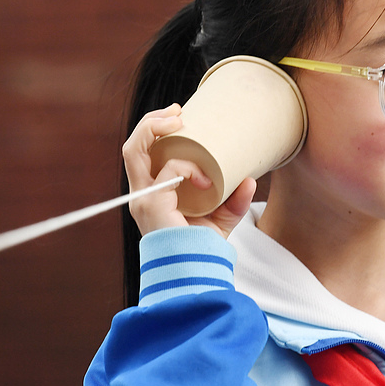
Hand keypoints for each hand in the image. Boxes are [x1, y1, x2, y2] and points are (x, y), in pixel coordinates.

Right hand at [124, 103, 255, 238]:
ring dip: (153, 127)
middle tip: (177, 111)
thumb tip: (252, 179)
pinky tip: (205, 178)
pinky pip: (168, 172)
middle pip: (132, 146)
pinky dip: (188, 168)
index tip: (181, 116)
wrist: (195, 274)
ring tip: (177, 119)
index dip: (156, 129)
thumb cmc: (202, 248)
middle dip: (151, 121)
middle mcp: (141, 193)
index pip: (141, 153)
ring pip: (133, 150)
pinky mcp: (151, 204)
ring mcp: (143, 198)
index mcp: (152, 192)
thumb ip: (235, 201)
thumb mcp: (222, 218)